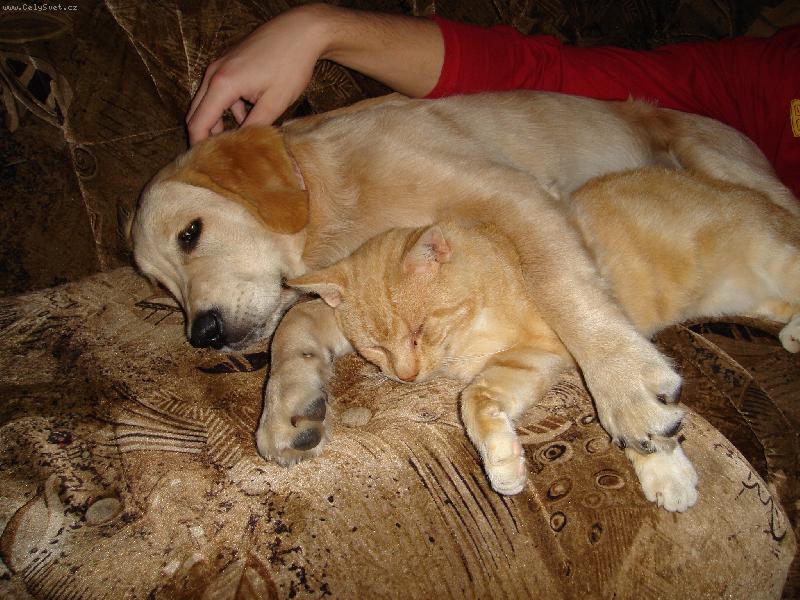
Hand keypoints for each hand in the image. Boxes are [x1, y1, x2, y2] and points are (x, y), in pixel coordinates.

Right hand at [186, 4, 331, 143]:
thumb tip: (241, 145)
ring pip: (207, 101)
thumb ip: (254, 126)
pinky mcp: (228, 62)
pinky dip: (227, 106)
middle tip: (218, 157)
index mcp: (222, 84)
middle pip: (196, 113)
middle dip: (204, 136)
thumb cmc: (291, 64)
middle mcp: (214, 73)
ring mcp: (219, 65)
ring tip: (238, 139)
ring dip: (218, 121)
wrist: (301, 29)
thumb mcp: (275, 103)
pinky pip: (218, 90)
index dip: (199, 146)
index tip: (207, 164)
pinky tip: (249, 114)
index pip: (198, 123)